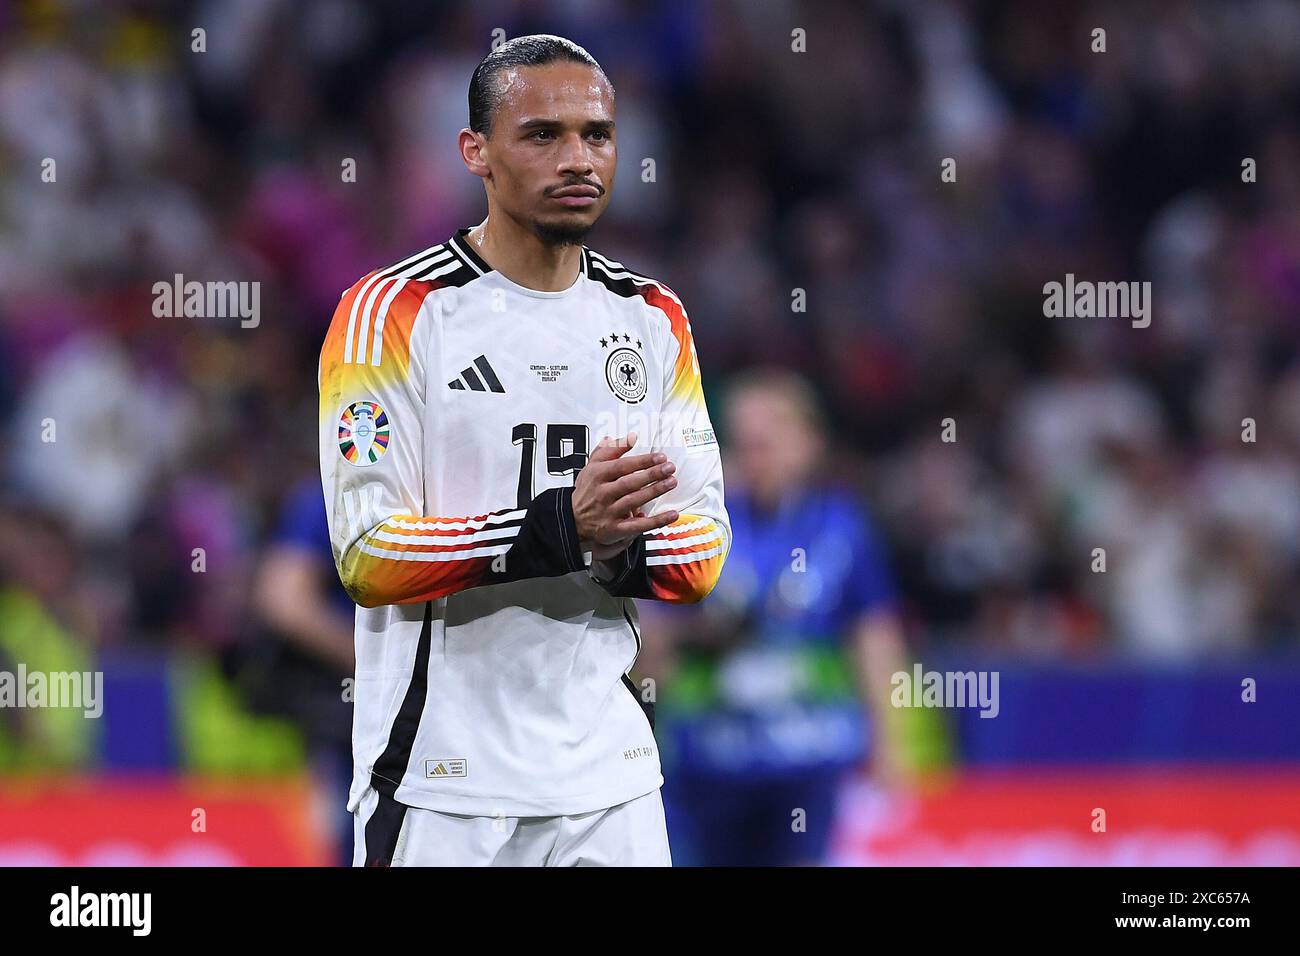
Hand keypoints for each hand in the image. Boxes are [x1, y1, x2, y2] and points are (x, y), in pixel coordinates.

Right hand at [573, 433, 678, 552]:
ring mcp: (609, 512)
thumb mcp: (592, 465)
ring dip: (654, 491)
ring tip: (671, 482)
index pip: (622, 466)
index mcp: (598, 476)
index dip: (642, 461)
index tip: (660, 457)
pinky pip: (638, 525)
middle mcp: (603, 493)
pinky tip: (671, 514)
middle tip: (669, 468)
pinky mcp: (615, 529)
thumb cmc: (586, 491)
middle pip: (629, 482)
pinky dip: (656, 521)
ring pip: (634, 500)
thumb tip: (630, 438)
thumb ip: (611, 449)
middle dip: (651, 474)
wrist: (572, 519)